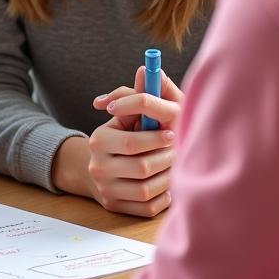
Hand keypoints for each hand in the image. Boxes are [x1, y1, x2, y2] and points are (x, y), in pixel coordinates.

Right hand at [51, 67, 181, 216]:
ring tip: (177, 165)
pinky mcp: (116, 209)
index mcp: (98, 141)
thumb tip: (146, 70)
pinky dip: (163, 197)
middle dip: (167, 158)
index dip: (157, 139)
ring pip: (147, 190)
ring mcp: (106, 191)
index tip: (173, 132)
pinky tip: (169, 184)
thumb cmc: (120, 135)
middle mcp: (97, 168)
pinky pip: (147, 208)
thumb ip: (136, 94)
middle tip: (181, 150)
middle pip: (142, 168)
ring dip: (168, 177)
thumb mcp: (124, 113)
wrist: (97, 169)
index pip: (132, 143)